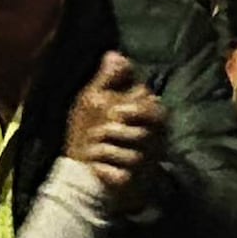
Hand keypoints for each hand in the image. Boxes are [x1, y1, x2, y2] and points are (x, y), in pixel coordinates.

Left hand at [59, 54, 161, 213]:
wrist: (80, 172)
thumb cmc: (89, 132)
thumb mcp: (94, 100)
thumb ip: (106, 79)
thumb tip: (114, 53)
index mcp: (146, 119)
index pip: (156, 110)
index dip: (137, 111)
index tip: (115, 112)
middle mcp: (152, 142)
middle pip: (144, 134)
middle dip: (115, 133)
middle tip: (98, 133)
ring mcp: (144, 165)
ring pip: (132, 156)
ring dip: (105, 152)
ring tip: (93, 150)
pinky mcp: (134, 185)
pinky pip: (122, 177)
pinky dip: (104, 172)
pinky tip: (95, 168)